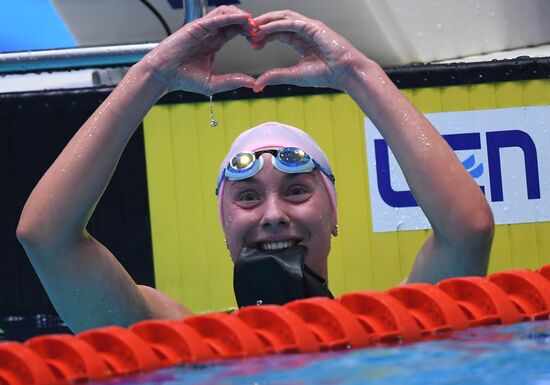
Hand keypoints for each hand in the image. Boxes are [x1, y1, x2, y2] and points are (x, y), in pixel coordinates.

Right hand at [143, 6, 256, 94]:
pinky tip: (242, 20)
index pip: (236, 30)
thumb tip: (252, 83)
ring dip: (241, 17)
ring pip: (226, 13)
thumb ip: (232, 81)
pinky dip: (231, 16)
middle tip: (259, 32)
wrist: (163, 76)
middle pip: (233, 19)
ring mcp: (203, 28)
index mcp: (214, 43)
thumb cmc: (184, 79)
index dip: (249, 33)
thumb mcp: (214, 83)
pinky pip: (216, 17)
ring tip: (252, 25)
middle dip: (248, 23)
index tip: (259, 42)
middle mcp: (209, 33)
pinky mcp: (196, 27)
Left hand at [251, 10, 365, 91]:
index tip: (252, 43)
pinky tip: (265, 30)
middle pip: (278, 22)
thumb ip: (275, 76)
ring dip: (267, 21)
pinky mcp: (314, 26)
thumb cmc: (326, 75)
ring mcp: (310, 27)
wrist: (346, 74)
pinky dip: (276, 25)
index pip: (278, 32)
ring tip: (253, 27)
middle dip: (262, 25)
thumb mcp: (294, 75)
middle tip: (247, 32)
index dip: (264, 36)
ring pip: (283, 18)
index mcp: (301, 41)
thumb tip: (257, 85)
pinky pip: (291, 22)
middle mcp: (305, 31)